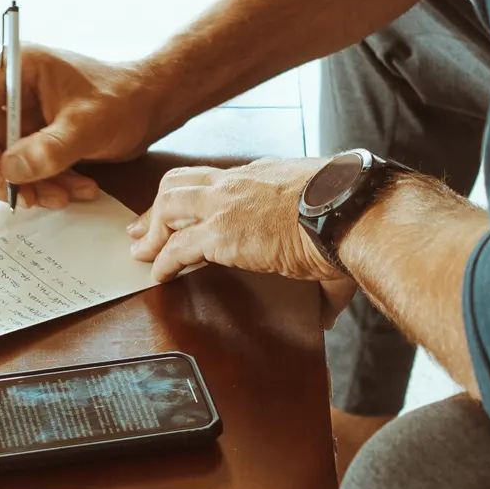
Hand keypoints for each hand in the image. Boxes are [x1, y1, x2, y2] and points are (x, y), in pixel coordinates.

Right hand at [0, 44, 170, 207]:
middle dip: (6, 175)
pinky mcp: (40, 139)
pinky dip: (51, 184)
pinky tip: (82, 188)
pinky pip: (30, 169)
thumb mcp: (87, 125)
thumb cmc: (125, 99)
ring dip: (32, 186)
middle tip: (25, 199)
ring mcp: (27, 117)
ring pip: (8, 162)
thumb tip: (10, 171)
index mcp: (18, 70)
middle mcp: (15, 92)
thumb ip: (49, 148)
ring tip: (66, 196)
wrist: (154, 107)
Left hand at [127, 157, 357, 321]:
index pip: (215, 180)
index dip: (194, 197)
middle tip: (142, 229)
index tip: (185, 213)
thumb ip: (321, 266)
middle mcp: (238, 183)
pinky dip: (163, 261)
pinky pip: (177, 246)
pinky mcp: (220, 233)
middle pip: (179, 183)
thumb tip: (328, 313)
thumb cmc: (346, 216)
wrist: (347, 211)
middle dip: (156, 207)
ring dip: (152, 230)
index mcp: (262, 175)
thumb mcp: (326, 226)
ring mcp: (225, 204)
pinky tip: (158, 275)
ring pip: (168, 205)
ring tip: (142, 252)